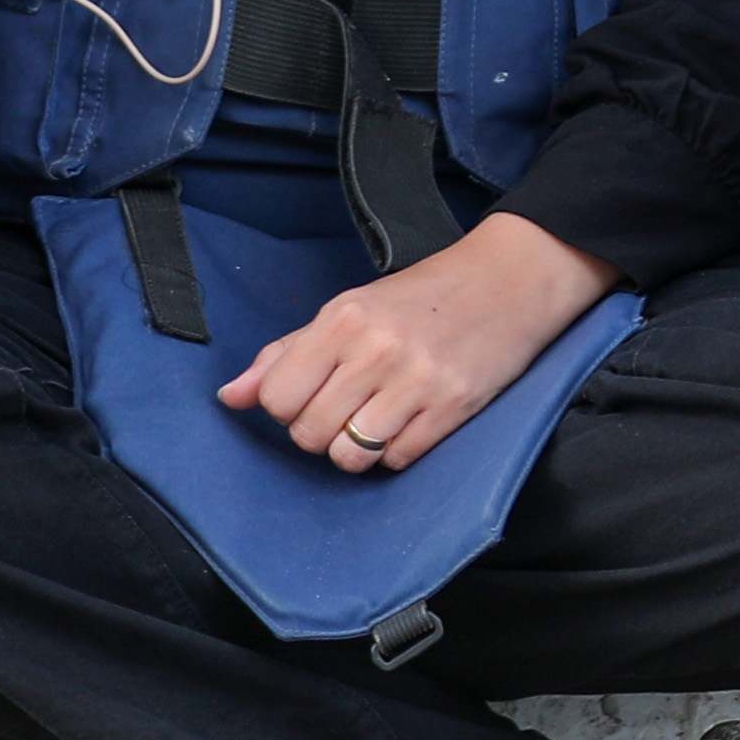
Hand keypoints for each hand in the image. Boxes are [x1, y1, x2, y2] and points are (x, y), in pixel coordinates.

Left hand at [218, 211, 612, 474]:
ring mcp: (418, 381)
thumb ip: (287, 354)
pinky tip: (409, 421)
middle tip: (347, 406)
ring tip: (374, 420)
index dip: (287, 406)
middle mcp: (377, 350)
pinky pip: (396, 459)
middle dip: (320, 430)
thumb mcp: (350, 309)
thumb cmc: (424, 296)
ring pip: (349, 456)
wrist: (510, 281)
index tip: (310, 393)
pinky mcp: (454, 407)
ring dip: (355, 449)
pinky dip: (395, 451)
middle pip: (308, 434)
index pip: (277, 397)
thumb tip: (229, 397)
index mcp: (344, 320)